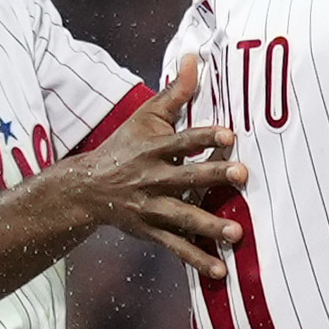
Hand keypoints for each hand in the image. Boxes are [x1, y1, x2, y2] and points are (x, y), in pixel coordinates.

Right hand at [60, 57, 247, 277]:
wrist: (86, 189)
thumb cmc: (124, 146)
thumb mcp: (145, 117)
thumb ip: (175, 93)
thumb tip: (194, 58)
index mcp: (152, 149)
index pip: (180, 141)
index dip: (203, 137)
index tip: (229, 134)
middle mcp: (152, 179)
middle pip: (186, 178)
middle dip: (213, 177)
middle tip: (242, 176)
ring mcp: (150, 208)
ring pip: (182, 217)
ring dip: (209, 226)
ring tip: (236, 233)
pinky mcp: (151, 231)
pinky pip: (176, 247)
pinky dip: (197, 260)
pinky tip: (220, 270)